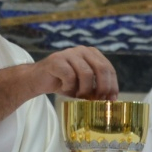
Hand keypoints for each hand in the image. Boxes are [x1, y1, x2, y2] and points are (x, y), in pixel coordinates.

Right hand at [0, 46, 118, 125]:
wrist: (38, 79)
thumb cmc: (63, 83)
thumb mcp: (84, 85)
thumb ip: (96, 87)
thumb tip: (111, 101)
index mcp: (92, 53)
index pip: (109, 68)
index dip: (112, 85)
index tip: (111, 100)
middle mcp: (82, 50)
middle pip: (101, 68)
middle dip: (102, 88)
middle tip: (98, 100)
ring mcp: (69, 53)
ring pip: (86, 73)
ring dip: (84, 90)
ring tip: (78, 96)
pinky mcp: (56, 60)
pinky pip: (70, 76)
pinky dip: (69, 87)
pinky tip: (64, 88)